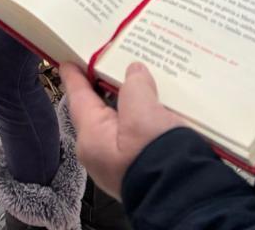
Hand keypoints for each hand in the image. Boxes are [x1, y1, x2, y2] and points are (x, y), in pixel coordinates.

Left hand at [61, 64, 186, 199]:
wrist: (185, 194)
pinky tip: (158, 104)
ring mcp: (121, 162)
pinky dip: (145, 117)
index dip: (74, 75)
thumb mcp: (142, 108)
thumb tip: (135, 73)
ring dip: (131, 101)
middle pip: (100, 107)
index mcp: (92, 138)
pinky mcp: (141, 165)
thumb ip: (135, 84)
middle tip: (112, 60)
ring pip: (122, 121)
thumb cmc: (156, 155)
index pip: (78, 96)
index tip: (69, 60)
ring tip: (141, 78)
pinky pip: (138, 133)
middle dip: (106, 84)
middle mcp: (102, 152)